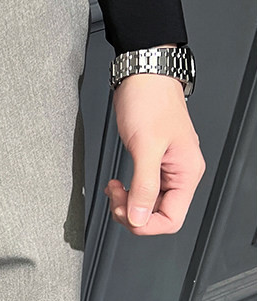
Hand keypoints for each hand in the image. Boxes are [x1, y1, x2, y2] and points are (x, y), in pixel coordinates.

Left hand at [106, 70, 205, 235]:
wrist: (143, 76)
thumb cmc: (150, 101)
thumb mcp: (146, 146)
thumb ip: (144, 186)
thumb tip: (139, 218)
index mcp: (186, 173)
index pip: (172, 219)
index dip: (146, 224)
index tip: (126, 214)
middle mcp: (179, 174)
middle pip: (158, 215)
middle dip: (133, 213)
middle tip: (116, 197)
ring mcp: (165, 169)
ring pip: (147, 205)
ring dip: (127, 204)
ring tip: (114, 189)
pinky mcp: (151, 162)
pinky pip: (141, 190)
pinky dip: (126, 193)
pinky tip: (117, 184)